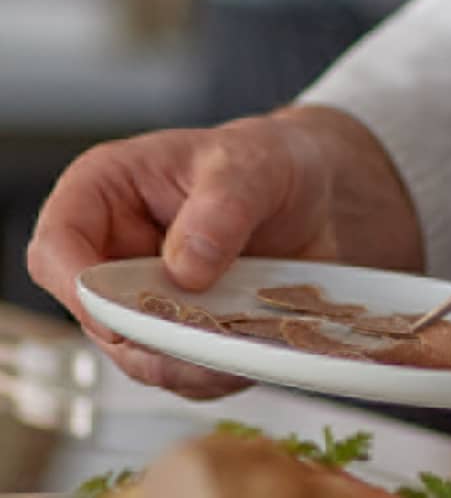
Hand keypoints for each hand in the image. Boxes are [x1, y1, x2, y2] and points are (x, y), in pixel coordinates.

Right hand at [28, 106, 421, 398]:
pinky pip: (185, 374)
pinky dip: (219, 371)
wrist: (311, 190)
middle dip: (152, 336)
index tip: (130, 308)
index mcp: (104, 193)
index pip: (56, 248)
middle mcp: (111, 255)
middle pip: (98, 320)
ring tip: (243, 341)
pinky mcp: (176, 336)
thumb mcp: (255, 163)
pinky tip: (256, 348)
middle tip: (207, 332)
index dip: (81, 287)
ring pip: (141, 359)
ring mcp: (141, 302)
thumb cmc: (268, 160)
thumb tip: (187, 266)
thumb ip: (223, 207)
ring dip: (191, 360)